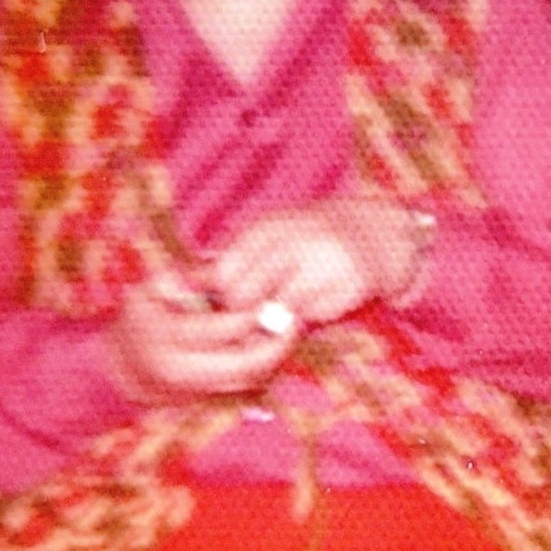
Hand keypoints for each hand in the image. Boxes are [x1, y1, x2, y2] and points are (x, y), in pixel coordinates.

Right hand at [109, 269, 297, 404]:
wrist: (121, 367)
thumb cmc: (140, 317)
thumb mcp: (149, 289)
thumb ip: (182, 278)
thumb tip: (217, 270)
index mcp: (165, 336)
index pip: (221, 330)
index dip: (251, 314)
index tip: (271, 296)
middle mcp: (181, 369)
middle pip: (244, 365)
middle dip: (275, 345)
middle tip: (295, 320)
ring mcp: (194, 390)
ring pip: (249, 380)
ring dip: (275, 358)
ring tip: (290, 330)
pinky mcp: (206, 399)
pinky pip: (244, 386)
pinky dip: (265, 367)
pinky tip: (276, 345)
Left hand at [206, 199, 420, 326]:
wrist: (377, 235)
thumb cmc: (311, 241)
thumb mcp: (271, 239)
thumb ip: (232, 263)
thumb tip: (174, 286)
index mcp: (270, 228)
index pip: (226, 274)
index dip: (222, 298)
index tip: (230, 304)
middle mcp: (294, 241)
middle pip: (246, 297)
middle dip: (245, 315)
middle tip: (258, 315)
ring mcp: (323, 263)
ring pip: (279, 313)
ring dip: (277, 321)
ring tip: (288, 311)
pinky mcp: (348, 285)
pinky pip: (314, 317)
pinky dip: (310, 319)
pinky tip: (319, 304)